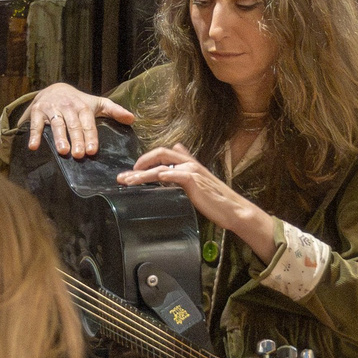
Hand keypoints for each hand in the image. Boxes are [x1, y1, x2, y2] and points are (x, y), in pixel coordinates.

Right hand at [21, 82, 136, 158]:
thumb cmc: (78, 101)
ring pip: (56, 124)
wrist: (54, 89)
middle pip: (73, 125)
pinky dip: (34, 135)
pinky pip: (35, 124)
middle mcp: (68, 107)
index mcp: (83, 107)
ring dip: (59, 137)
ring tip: (62, 151)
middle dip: (76, 139)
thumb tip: (132, 119)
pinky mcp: (38, 111)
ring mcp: (52, 109)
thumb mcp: (96, 103)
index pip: (88, 123)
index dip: (90, 136)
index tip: (92, 150)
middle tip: (79, 155)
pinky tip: (34, 147)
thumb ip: (114, 110)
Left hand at [121, 144, 275, 261]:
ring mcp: (192, 171)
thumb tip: (177, 148)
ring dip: (143, 174)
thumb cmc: (215, 198)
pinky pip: (176, 175)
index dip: (145, 159)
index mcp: (189, 162)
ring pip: (162, 167)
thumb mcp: (198, 178)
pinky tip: (154, 178)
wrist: (233, 209)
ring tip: (129, 181)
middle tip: (124, 176)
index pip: (163, 153)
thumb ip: (186, 165)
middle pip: (160, 154)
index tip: (132, 170)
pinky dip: (164, 175)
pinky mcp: (195, 182)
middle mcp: (189, 163)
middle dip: (139, 164)